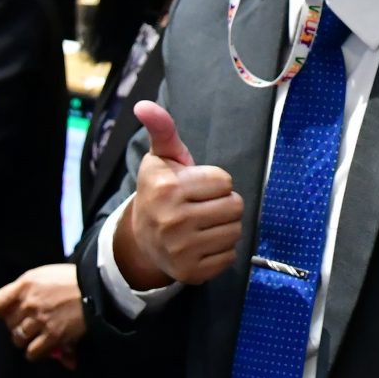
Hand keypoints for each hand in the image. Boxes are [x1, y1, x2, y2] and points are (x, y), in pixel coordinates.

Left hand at [0, 262, 85, 363]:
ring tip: (37, 337)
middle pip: (8, 323)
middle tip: (30, 325)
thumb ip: (29, 288)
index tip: (12, 312)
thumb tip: (17, 304)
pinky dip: (36, 353)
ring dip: (26, 340)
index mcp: (25, 284)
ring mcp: (40, 320)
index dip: (3, 311)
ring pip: (18, 339)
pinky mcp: (53, 335)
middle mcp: (29, 303)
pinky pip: (33, 352)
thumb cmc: (74, 278)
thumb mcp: (46, 274)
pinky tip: (44, 348)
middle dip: (17, 326)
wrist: (99, 287)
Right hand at [116, 102, 242, 288]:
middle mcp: (172, 220)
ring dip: (225, 226)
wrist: (142, 240)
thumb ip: (162, 129)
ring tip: (203, 224)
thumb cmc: (161, 191)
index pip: (224, 181)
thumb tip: (144, 105)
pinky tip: (202, 244)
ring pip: (236, 231)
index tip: (195, 186)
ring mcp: (181, 249)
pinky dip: (221, 250)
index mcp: (166, 188)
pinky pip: (230, 256)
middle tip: (203, 206)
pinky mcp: (191, 272)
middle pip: (235, 205)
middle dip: (224, 203)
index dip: (214, 182)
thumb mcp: (162, 158)